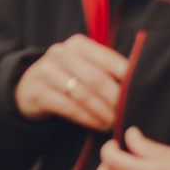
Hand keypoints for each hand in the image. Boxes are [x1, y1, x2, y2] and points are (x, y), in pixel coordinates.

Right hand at [15, 34, 129, 130]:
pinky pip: (69, 108)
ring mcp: (46, 72)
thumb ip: (106, 68)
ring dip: (103, 112)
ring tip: (115, 122)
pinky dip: (87, 119)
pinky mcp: (38, 92)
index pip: (109, 60)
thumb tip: (138, 82)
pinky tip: (98, 125)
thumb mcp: (83, 64)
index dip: (127, 78)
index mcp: (78, 44)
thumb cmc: (66, 76)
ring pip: (83, 95)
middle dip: (115, 100)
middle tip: (128, 113)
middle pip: (97, 79)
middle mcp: (61, 54)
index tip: (140, 92)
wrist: (28, 86)